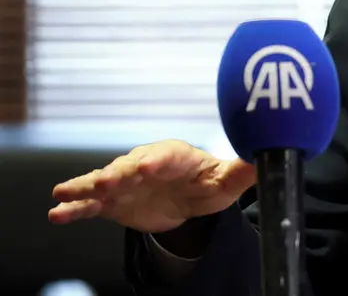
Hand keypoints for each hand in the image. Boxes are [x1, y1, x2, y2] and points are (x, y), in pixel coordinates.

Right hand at [48, 139, 255, 233]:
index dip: (159, 161)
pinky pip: (89, 205)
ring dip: (85, 187)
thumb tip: (269, 157)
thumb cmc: (207, 182)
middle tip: (109, 180)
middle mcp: (145, 164)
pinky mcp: (111, 202)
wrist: (186, 195)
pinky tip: (56, 214)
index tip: (151, 166)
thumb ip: (244, 171)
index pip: (167, 156)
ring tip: (64, 193)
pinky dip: (74, 208)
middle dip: (120, 173)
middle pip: (129, 166)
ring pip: (102, 182)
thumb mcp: (227, 180)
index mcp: (175, 156)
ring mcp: (124, 183)